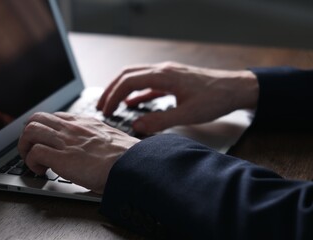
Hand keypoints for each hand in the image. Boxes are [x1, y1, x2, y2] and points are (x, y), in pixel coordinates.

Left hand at [18, 112, 139, 193]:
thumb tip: (95, 147)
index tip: (45, 139)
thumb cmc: (126, 155)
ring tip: (31, 160)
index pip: (54, 116)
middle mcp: (71, 128)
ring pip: (30, 131)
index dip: (44, 128)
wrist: (131, 164)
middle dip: (28, 134)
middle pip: (36, 118)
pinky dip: (31, 163)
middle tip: (32, 148)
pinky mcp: (61, 158)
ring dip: (25, 146)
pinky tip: (41, 171)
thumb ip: (97, 137)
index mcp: (84, 122)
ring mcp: (65, 141)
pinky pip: (34, 153)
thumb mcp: (110, 138)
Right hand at [97, 62, 257, 133]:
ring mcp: (168, 74)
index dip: (113, 96)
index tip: (105, 110)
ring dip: (122, 90)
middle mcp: (163, 70)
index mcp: (164, 76)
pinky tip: (133, 103)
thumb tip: (137, 126)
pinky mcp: (173, 80)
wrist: (235, 89)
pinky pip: (149, 84)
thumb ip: (160, 121)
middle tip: (101, 106)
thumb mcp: (187, 115)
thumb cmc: (215, 99)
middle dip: (112, 90)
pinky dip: (137, 93)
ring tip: (112, 104)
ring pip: (137, 77)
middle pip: (128, 75)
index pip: (129, 82)